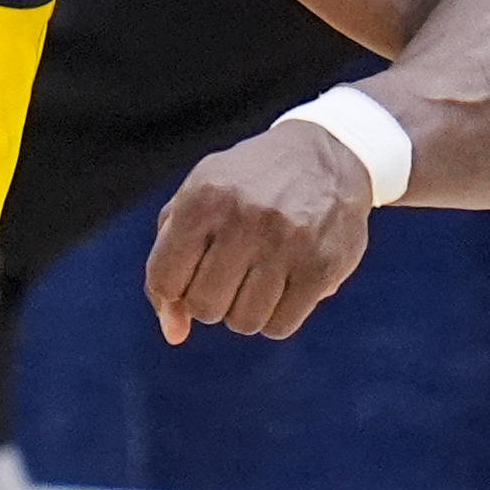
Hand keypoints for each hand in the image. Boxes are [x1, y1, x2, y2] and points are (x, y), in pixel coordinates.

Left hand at [144, 118, 370, 344]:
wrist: (326, 156)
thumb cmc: (242, 190)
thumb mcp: (193, 205)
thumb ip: (166, 266)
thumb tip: (173, 334)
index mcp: (202, 201)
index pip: (164, 280)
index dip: (172, 290)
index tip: (189, 276)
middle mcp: (244, 219)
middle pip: (204, 307)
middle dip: (209, 301)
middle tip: (228, 276)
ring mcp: (288, 242)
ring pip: (243, 322)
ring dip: (243, 312)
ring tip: (255, 281)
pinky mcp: (323, 265)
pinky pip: (280, 326)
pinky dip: (274, 319)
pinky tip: (281, 290)